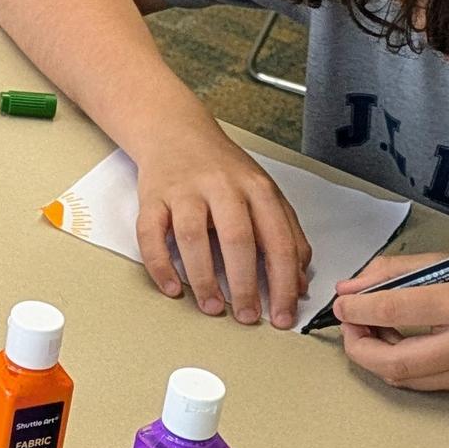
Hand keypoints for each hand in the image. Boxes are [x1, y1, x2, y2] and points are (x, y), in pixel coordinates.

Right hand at [131, 127, 308, 325]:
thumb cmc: (222, 169)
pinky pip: (150, 234)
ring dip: (204, 278)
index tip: (283, 314)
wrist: (175, 131)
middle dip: (245, 285)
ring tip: (213, 306)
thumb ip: (286, 234)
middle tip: (248, 316)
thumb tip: (298, 283)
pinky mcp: (153, 196)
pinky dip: (160, 265)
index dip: (283, 282)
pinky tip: (172, 287)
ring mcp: (184, 190)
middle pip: (237, 238)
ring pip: (193, 237)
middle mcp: (222, 186)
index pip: (277, 240)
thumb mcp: (264, 193)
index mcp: (257, 188)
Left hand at [334, 256, 448, 392]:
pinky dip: (400, 366)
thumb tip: (352, 287)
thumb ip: (401, 272)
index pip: (393, 310)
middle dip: (357, 345)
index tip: (342, 302)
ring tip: (371, 332)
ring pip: (403, 377)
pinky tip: (397, 345)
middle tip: (349, 326)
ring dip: (375, 357)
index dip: (357, 309)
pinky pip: (423, 383)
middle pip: (392, 360)